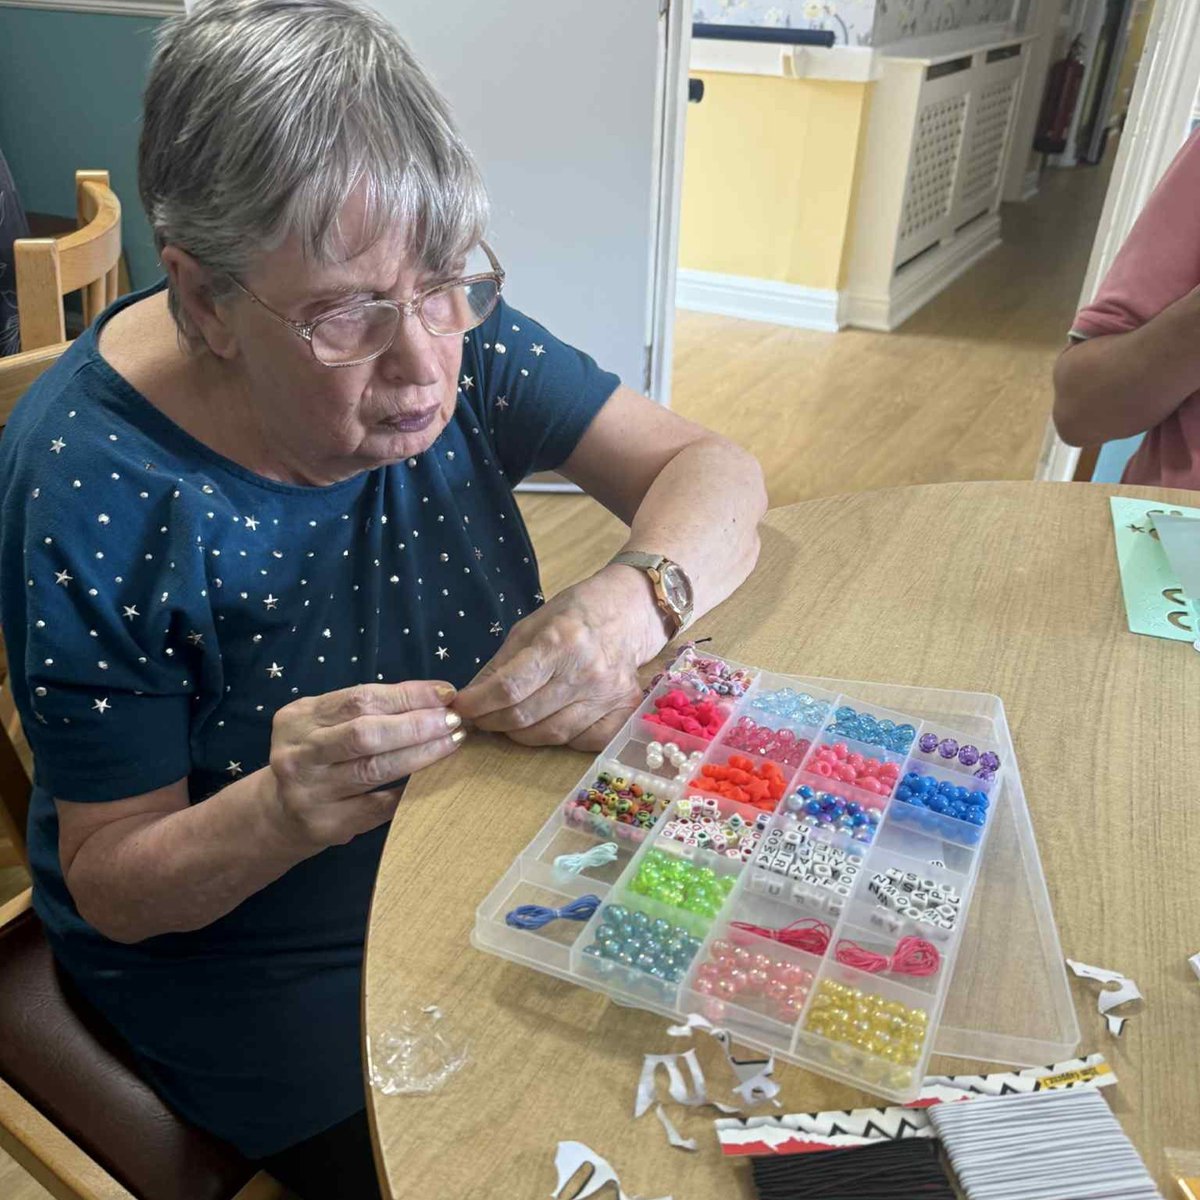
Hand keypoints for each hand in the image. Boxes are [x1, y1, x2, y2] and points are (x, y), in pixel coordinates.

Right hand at [266, 680, 462, 848]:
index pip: (360, 698)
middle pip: (365, 733)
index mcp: (299, 718)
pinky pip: (377, 807)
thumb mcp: (327, 725)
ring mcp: (308, 791)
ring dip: (420, 754)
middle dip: (417, 724)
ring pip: (373, 769)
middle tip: (453, 720)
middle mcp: (298, 753)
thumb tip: (436, 698)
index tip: (446, 693)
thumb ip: (368, 710)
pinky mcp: (324, 824)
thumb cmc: (319, 758)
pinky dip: (407, 791)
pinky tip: (431, 780)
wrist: (279, 813)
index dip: (407, 695)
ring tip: (451, 743)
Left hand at [452, 565, 667, 750]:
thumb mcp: (529, 627)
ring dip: (521, 733)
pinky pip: (583, 742)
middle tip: (482, 717)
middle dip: (493, 721)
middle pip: (526, 716)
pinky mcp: (625, 710)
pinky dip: (560, 740)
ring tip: (510, 722)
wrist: (629, 612)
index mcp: (560, 642)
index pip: (509, 688)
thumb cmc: (574, 614)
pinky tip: (549, 724)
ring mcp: (608, 694)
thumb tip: (471, 698)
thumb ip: (500, 664)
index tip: (462, 706)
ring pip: (551, 734)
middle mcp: (586, 672)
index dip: (478, 703)